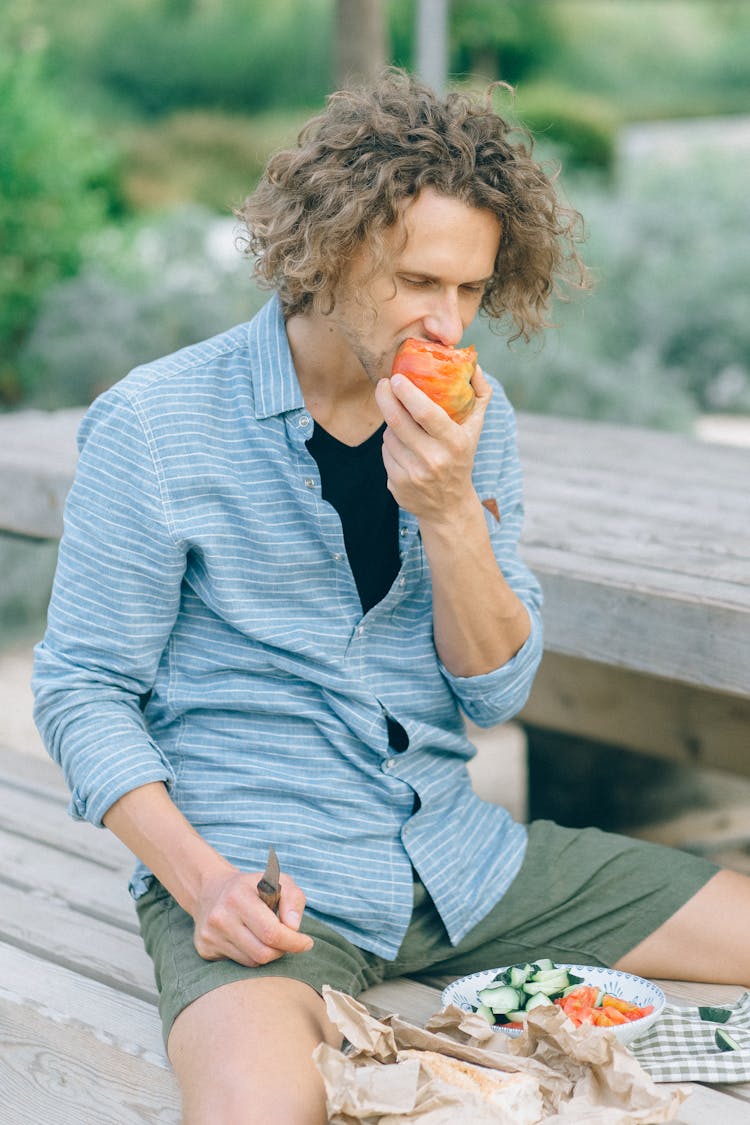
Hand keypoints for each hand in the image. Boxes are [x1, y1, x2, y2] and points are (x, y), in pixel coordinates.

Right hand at [192, 865, 312, 966]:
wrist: (211, 890)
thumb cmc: (252, 887)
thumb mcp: (277, 881)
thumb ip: (293, 899)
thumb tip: (294, 927)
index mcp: (238, 896)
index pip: (271, 932)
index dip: (294, 942)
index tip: (307, 942)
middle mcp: (220, 917)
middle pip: (263, 952)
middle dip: (283, 950)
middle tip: (289, 941)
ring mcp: (210, 935)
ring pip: (252, 962)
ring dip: (269, 954)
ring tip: (269, 938)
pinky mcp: (205, 949)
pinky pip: (239, 964)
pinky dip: (252, 956)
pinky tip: (251, 940)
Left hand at [374, 366, 491, 523]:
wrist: (448, 506)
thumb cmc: (461, 457)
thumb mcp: (475, 429)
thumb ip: (480, 395)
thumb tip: (474, 364)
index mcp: (454, 443)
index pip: (426, 413)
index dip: (407, 393)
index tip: (396, 378)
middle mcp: (434, 459)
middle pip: (399, 421)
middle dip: (386, 397)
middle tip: (384, 384)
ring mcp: (413, 474)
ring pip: (389, 436)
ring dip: (391, 424)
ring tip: (403, 422)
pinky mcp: (397, 484)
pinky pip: (385, 452)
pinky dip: (390, 444)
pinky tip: (402, 447)